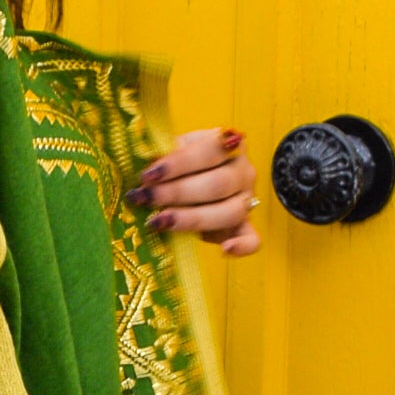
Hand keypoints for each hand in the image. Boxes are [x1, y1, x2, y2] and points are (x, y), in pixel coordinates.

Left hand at [133, 124, 258, 258]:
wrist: (197, 183)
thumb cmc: (183, 165)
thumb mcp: (175, 152)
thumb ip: (164, 155)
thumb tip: (141, 161)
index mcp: (227, 145)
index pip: (209, 150)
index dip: (178, 163)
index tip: (148, 174)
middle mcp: (243, 171)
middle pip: (218, 183)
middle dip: (176, 192)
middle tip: (145, 198)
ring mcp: (246, 200)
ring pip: (230, 212)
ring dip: (192, 218)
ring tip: (160, 222)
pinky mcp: (244, 227)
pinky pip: (253, 239)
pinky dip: (242, 246)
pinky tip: (224, 249)